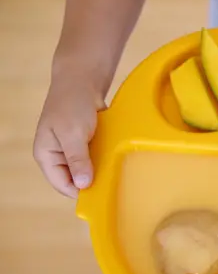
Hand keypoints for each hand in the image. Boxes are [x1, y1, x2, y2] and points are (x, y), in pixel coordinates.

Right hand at [33, 82, 105, 197]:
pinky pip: (95, 158)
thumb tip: (83, 184)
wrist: (82, 80)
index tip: (100, 193)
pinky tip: (115, 159)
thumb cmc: (72, 103)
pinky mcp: (85, 144)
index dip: (80, 191)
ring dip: (100, 170)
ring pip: (86, 170)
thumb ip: (77, 159)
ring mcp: (71, 150)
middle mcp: (57, 156)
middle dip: (91, 181)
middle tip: (111, 182)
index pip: (62, 184)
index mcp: (46, 155)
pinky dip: (104, 159)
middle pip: (75, 179)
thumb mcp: (73, 133)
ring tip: (115, 171)